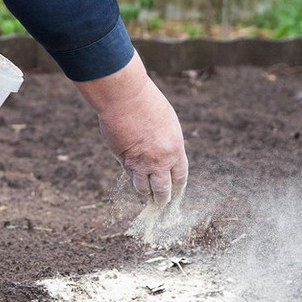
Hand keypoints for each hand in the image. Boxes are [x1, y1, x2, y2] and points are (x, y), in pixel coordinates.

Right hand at [75, 51, 187, 203]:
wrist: (126, 98)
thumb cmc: (148, 104)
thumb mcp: (168, 124)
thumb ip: (168, 143)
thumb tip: (166, 157)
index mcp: (175, 150)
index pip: (179, 177)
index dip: (177, 187)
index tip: (176, 193)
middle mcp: (159, 161)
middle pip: (162, 190)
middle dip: (162, 199)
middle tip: (162, 204)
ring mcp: (139, 163)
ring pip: (142, 188)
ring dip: (145, 194)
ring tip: (146, 197)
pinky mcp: (122, 159)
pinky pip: (128, 173)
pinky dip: (131, 174)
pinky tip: (132, 173)